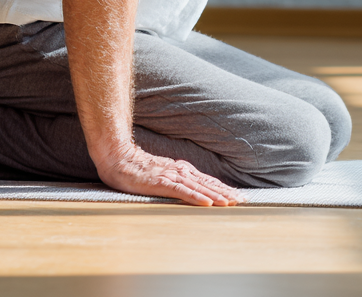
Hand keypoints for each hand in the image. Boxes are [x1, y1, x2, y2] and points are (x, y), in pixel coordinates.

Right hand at [95, 143, 240, 205]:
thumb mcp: (163, 175)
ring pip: (198, 187)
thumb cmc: (139, 169)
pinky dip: (196, 197)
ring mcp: (170, 176)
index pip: (207, 181)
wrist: (118, 158)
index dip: (224, 189)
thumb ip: (178, 180)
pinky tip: (206, 202)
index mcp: (181, 170)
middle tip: (244, 201)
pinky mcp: (160, 182)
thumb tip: (194, 188)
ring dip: (216, 195)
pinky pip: (181, 191)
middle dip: (226, 193)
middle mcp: (180, 171)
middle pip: (207, 183)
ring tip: (230, 203)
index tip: (240, 197)